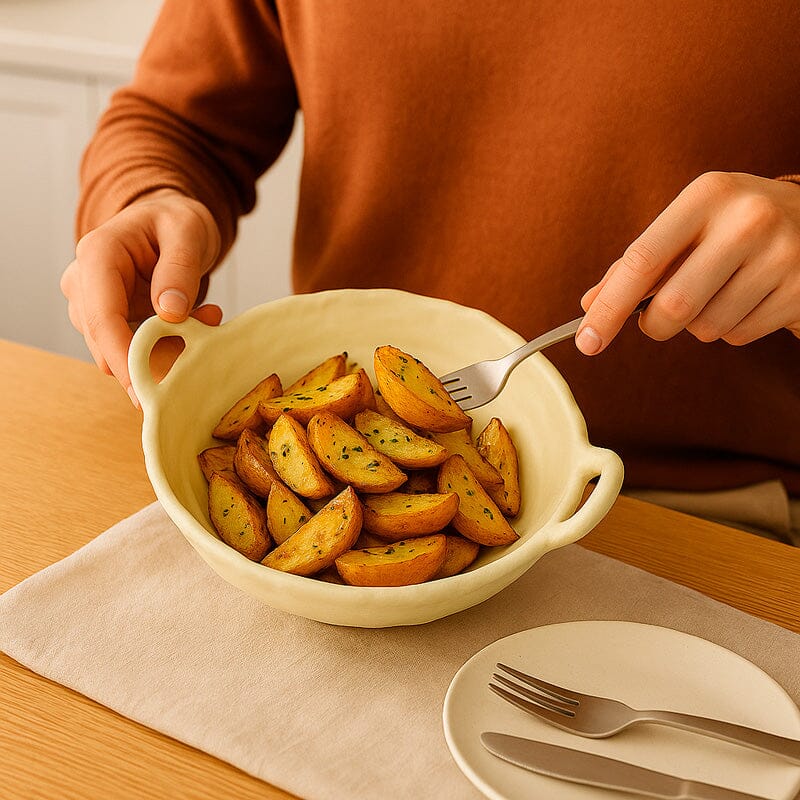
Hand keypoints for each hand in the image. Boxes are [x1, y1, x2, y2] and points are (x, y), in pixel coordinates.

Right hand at [61, 189, 222, 404]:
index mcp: (97, 255)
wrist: (167, 221)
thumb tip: (169, 312)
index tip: (146, 390)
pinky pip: (133, 350)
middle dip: (156, 353)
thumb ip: (179, 269)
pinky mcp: (109, 323)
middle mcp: (84, 283)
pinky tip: (194, 323)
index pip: (102, 317)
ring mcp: (91, 306)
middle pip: (106, 343)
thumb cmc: (174, 220)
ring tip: (207, 315)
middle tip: (208, 326)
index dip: (123, 357)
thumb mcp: (188, 231)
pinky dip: (166, 346)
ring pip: (119, 352)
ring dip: (166, 348)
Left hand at [576, 172, 799, 354]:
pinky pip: (739, 335)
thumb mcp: (688, 227)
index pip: (642, 260)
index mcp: (708, 195)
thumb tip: (590, 306)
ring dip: (699, 324)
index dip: (609, 307)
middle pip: (673, 305)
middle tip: (657, 319)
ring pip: (706, 327)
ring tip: (722, 292)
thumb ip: (637, 265)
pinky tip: (750, 299)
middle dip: (654, 325)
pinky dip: (732, 328)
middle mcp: (748, 220)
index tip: (587, 340)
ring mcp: (782, 254)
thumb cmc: (734, 228)